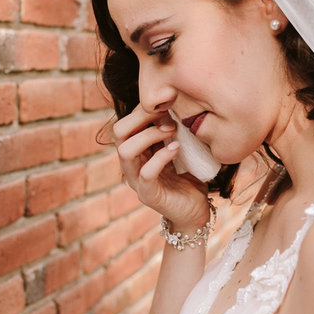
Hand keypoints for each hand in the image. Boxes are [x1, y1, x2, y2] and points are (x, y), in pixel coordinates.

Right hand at [112, 106, 210, 228]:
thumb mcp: (179, 148)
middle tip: (167, 114)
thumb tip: (175, 103)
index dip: (142, 109)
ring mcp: (137, 181)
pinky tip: (176, 149)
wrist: (195, 212)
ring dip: (148, 135)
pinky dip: (161, 156)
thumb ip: (171, 131)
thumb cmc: (188, 178)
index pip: (125, 123)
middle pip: (118, 133)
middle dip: (140, 117)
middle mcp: (131, 165)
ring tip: (171, 130)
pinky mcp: (148, 195)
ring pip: (125, 151)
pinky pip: (145, 173)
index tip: (166, 102)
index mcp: (136, 152)